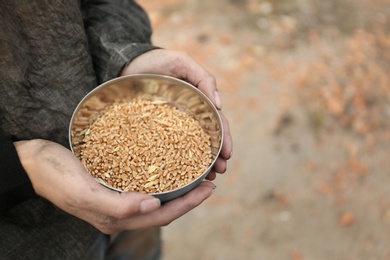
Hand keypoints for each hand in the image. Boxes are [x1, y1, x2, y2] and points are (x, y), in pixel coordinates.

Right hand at [14, 139, 215, 233]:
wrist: (33, 162)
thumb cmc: (55, 175)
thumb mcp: (83, 191)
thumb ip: (117, 205)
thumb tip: (152, 205)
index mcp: (115, 218)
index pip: (161, 215)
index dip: (187, 204)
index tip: (208, 188)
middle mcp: (119, 212)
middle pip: (163, 209)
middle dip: (189, 198)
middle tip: (210, 180)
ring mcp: (116, 199)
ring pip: (156, 198)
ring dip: (178, 189)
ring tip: (197, 174)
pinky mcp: (113, 185)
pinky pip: (144, 185)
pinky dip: (162, 179)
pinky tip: (170, 168)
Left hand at [121, 49, 232, 178]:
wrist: (128, 63)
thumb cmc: (157, 61)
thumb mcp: (182, 62)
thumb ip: (203, 78)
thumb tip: (220, 104)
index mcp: (199, 102)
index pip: (216, 122)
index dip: (224, 139)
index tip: (227, 155)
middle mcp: (188, 116)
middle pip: (206, 138)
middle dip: (215, 157)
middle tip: (218, 173)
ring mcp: (171, 124)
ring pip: (189, 146)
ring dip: (200, 162)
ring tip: (205, 179)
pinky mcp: (154, 129)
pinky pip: (166, 146)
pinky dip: (176, 160)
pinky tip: (179, 173)